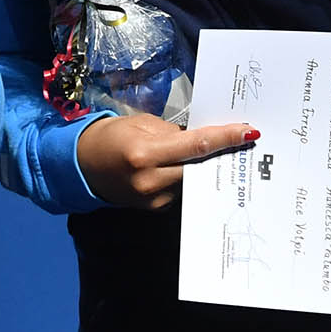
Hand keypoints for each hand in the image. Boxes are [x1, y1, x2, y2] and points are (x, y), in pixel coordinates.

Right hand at [75, 112, 257, 208]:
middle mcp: (152, 179)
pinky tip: (176, 169)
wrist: (80, 167)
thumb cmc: (108, 137)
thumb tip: (200, 138)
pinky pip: (180, 189)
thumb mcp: (139, 123)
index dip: (225, 138)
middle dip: (218, 153)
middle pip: (200, 165)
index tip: (250, 132)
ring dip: (198, 165)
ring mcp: (155, 198)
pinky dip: (183, 176)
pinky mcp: (156, 208)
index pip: (196, 146)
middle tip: (236, 141)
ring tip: (197, 153)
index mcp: (145, 153)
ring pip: (192, 179)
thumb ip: (172, 132)